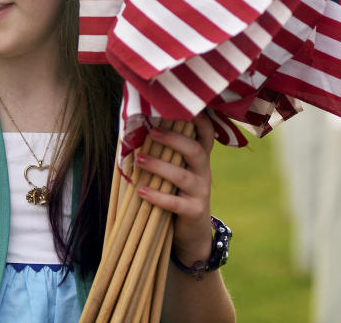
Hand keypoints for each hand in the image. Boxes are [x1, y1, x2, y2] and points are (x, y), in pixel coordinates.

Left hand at [135, 113, 215, 265]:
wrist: (191, 233)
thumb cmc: (176, 193)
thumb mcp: (174, 171)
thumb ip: (163, 153)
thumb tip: (135, 128)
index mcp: (199, 159)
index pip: (205, 135)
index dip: (200, 121)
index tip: (187, 108)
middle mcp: (203, 172)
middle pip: (195, 150)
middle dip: (174, 139)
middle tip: (152, 132)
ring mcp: (201, 192)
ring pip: (183, 176)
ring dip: (159, 166)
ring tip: (139, 160)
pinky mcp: (194, 211)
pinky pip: (176, 203)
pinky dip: (157, 196)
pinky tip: (141, 191)